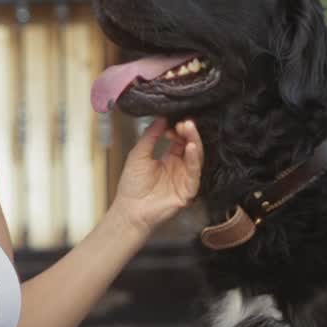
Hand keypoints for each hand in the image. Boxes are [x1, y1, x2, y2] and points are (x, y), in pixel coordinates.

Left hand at [109, 117, 203, 234]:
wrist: (130, 209)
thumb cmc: (132, 185)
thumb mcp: (139, 153)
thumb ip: (150, 135)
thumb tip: (162, 117)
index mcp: (169, 159)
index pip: (180, 140)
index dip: (179, 130)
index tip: (174, 122)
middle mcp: (180, 168)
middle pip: (191, 147)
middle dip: (189, 133)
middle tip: (186, 122)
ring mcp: (185, 179)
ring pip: (196, 158)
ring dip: (194, 142)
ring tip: (189, 129)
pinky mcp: (188, 191)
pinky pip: (195, 173)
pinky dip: (194, 159)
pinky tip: (190, 147)